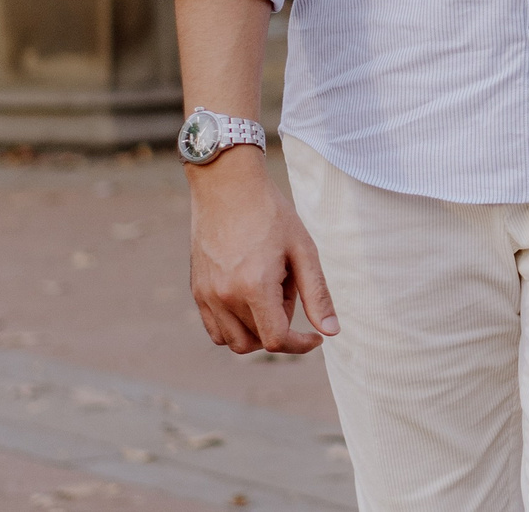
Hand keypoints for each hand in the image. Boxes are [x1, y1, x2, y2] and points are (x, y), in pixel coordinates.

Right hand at [187, 148, 337, 354]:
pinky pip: (215, 328)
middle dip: (279, 328)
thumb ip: (317, 294)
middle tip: (288, 290)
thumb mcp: (303, 250)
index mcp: (254, 287)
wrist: (227, 184)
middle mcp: (224, 296)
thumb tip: (331, 332)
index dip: (300, 344)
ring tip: (269, 290)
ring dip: (256, 331)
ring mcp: (206, 295)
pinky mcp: (197, 290)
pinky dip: (235, 327)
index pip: (276, 340)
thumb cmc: (271, 213)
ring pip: (233, 341)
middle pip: (256, 342)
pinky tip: (251, 297)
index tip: (315, 336)